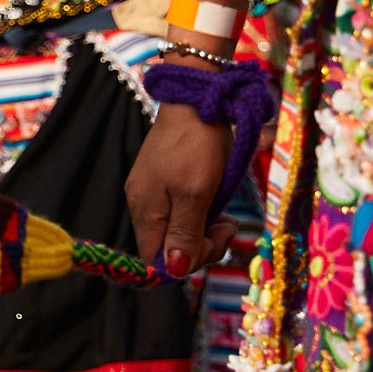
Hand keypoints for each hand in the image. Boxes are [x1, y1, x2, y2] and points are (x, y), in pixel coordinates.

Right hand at [126, 102, 237, 275]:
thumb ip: (184, 232)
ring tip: (227, 216)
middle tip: (228, 226)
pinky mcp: (165, 181)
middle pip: (168, 248)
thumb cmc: (197, 146)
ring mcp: (153, 192)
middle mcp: (144, 205)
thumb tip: (173, 270)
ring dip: (206, 231)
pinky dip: (202, 215)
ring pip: (177, 232)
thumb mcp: (196, 192)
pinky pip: (181, 213)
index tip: (212, 245)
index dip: (183, 264)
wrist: (197, 101)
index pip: (154, 260)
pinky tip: (216, 203)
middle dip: (202, 246)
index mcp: (146, 210)